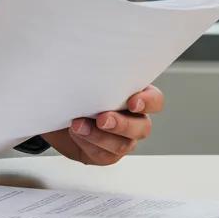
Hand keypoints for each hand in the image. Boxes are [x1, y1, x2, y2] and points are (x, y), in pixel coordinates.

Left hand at [41, 85, 163, 165]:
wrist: (63, 113)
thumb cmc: (78, 90)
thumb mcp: (87, 78)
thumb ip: (95, 75)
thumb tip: (85, 63)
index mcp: (135, 95)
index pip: (155, 100)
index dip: (148, 102)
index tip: (132, 102)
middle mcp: (134, 119)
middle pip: (142, 127)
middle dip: (121, 124)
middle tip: (102, 119)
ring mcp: (123, 139)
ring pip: (122, 144)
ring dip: (99, 136)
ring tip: (78, 125)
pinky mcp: (108, 154)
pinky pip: (104, 154)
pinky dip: (88, 143)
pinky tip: (76, 133)